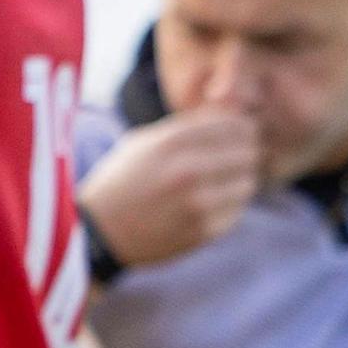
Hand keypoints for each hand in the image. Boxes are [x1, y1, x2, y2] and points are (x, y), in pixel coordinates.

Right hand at [78, 108, 256, 268]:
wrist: (99, 233)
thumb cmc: (122, 181)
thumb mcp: (144, 142)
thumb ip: (187, 127)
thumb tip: (232, 114)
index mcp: (170, 143)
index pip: (235, 126)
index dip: (240, 130)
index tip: (235, 137)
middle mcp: (187, 171)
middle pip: (248, 153)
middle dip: (242, 155)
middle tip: (228, 162)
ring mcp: (198, 204)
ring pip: (247, 183)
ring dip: (237, 182)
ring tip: (216, 186)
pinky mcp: (204, 231)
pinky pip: (237, 211)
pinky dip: (227, 207)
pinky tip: (205, 207)